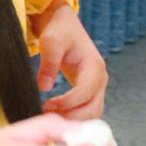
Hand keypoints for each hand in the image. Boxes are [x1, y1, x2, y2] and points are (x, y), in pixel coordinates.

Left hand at [32, 1, 107, 117]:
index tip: (46, 105)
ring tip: (51, 116)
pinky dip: (75, 116)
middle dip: (71, 117)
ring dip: (73, 119)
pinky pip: (88, 110)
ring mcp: (98, 86)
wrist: (65, 26)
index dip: (66, 103)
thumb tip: (44, 87)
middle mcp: (101, 78)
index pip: (84, 93)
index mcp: (94, 66)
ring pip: (92, 113)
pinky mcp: (91, 91)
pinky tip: (57, 114)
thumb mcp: (51, 42)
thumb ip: (49, 64)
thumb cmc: (60, 31)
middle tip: (48, 116)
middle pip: (93, 108)